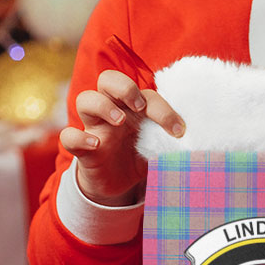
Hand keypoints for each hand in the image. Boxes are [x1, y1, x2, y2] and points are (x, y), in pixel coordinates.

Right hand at [59, 69, 183, 205]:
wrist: (119, 186)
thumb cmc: (140, 156)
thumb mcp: (158, 146)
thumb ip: (171, 139)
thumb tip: (196, 140)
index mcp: (133, 106)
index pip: (145, 93)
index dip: (163, 109)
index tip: (178, 130)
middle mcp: (112, 110)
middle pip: (108, 79)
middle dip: (124, 87)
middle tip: (139, 106)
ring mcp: (94, 127)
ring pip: (85, 99)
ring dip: (103, 105)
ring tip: (120, 121)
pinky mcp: (81, 149)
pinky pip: (68, 136)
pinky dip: (78, 137)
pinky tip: (96, 145)